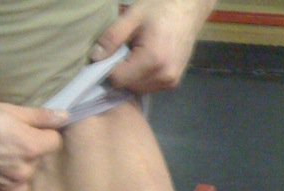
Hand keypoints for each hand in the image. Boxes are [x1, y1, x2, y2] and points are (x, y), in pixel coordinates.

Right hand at [0, 98, 68, 190]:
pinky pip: (14, 189)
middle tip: (5, 139)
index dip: (42, 133)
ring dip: (18, 166)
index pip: (54, 142)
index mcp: (29, 146)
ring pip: (27, 175)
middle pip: (39, 159)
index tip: (27, 129)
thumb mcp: (5, 109)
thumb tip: (65, 116)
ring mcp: (10, 185)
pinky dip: (8, 180)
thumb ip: (38, 116)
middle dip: (29, 149)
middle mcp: (23, 170)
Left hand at [91, 0, 212, 93]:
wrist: (189, 10)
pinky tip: (145, 62)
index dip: (108, 69)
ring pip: (137, 90)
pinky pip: (149, 88)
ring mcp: (170, 82)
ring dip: (131, 78)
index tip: (109, 55)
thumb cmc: (160, 8)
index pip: (118, 79)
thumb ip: (112, 38)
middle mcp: (163, 77)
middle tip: (124, 52)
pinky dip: (142, 79)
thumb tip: (94, 58)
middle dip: (121, 73)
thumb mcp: (132, 17)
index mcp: (152, 60)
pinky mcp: (173, 84)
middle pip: (127, 87)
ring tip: (136, 56)